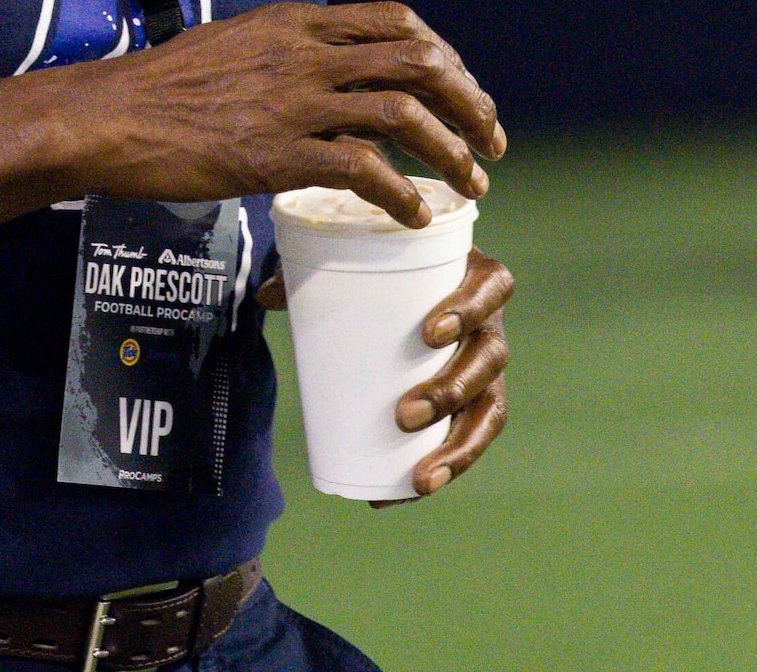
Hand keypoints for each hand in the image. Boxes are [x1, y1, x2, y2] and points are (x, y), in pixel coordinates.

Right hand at [62, 2, 505, 223]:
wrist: (109, 116)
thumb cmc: (160, 88)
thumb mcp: (232, 44)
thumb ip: (283, 52)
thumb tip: (320, 72)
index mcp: (295, 23)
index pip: (397, 23)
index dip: (444, 57)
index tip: (462, 90)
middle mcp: (304, 54)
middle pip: (418, 63)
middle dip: (470, 102)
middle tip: (491, 140)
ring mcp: (293, 103)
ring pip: (402, 113)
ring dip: (451, 150)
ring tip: (473, 183)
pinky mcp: (276, 154)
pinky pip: (361, 170)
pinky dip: (400, 194)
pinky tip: (414, 215)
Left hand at [255, 247, 513, 502]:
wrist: (407, 285)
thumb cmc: (386, 272)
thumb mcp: (358, 264)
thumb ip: (315, 273)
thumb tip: (265, 298)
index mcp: (474, 279)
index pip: (490, 288)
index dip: (468, 311)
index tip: (429, 334)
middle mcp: (489, 325)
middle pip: (489, 360)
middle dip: (452, 392)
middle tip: (404, 414)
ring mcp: (484, 368)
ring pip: (489, 410)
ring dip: (458, 448)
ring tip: (420, 478)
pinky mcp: (472, 402)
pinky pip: (469, 440)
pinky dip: (442, 468)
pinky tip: (408, 492)